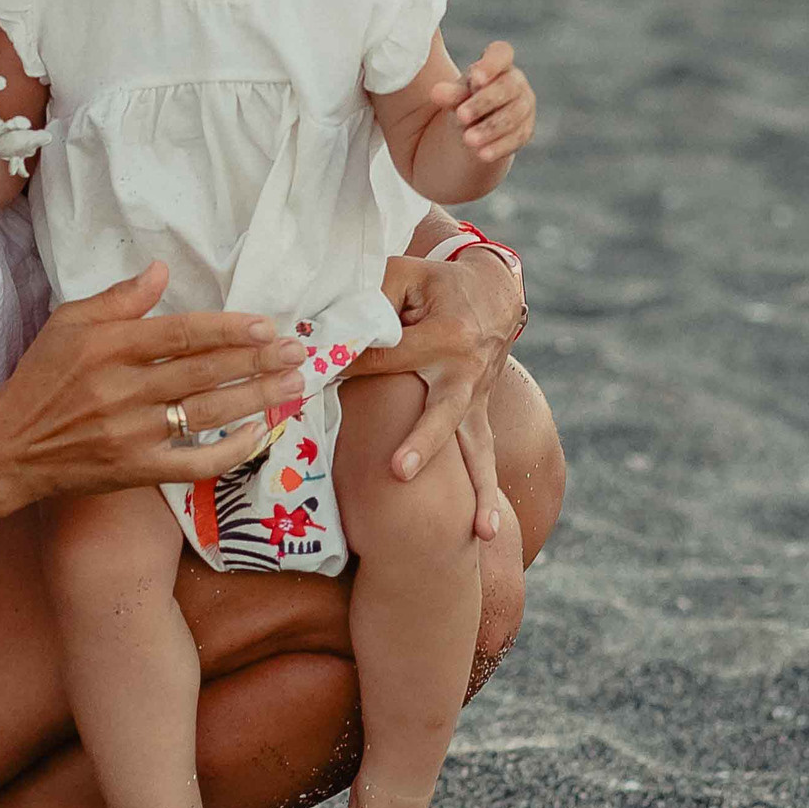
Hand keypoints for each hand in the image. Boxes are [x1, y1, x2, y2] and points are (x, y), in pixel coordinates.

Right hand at [0, 262, 311, 506]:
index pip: (181, 334)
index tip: (266, 325)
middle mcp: (124, 389)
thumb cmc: (43, 377)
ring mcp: (132, 433)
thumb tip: (162, 270)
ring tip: (294, 385)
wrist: (12, 446)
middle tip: (298, 352)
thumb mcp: (68, 323)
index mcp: (109, 347)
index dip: (228, 330)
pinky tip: (258, 434)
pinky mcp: (137, 469)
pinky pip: (195, 462)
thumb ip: (119, 298)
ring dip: (257, 398)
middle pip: (204, 373)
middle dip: (257, 361)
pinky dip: (230, 451)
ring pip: (207, 413)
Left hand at [339, 253, 522, 536]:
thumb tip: (323, 325)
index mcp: (446, 334)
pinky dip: (487, 495)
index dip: (347, 364)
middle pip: (440, 411)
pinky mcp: (478, 413)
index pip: (387, 358)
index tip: (313, 374)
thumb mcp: (404, 274)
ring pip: (472, 445)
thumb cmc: (436, 283)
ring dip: (474, 489)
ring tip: (474, 530)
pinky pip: (483, 457)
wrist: (495, 292)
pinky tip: (483, 533)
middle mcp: (466, 371)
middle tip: (399, 473)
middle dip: (421, 442)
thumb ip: (369, 296)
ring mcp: (476, 397)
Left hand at [428, 40, 534, 166]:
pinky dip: (499, 147)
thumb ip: (448, 93)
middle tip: (461, 116)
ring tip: (467, 139)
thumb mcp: (453, 96)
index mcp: (498, 63)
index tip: (475, 77)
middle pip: (507, 88)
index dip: (491, 63)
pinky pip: (516, 138)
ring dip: (489, 128)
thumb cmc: (463, 100)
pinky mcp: (525, 130)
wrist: (473, 128)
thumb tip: (436, 92)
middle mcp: (516, 82)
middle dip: (484, 102)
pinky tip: (481, 154)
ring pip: (512, 116)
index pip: (501, 53)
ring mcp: (524, 106)